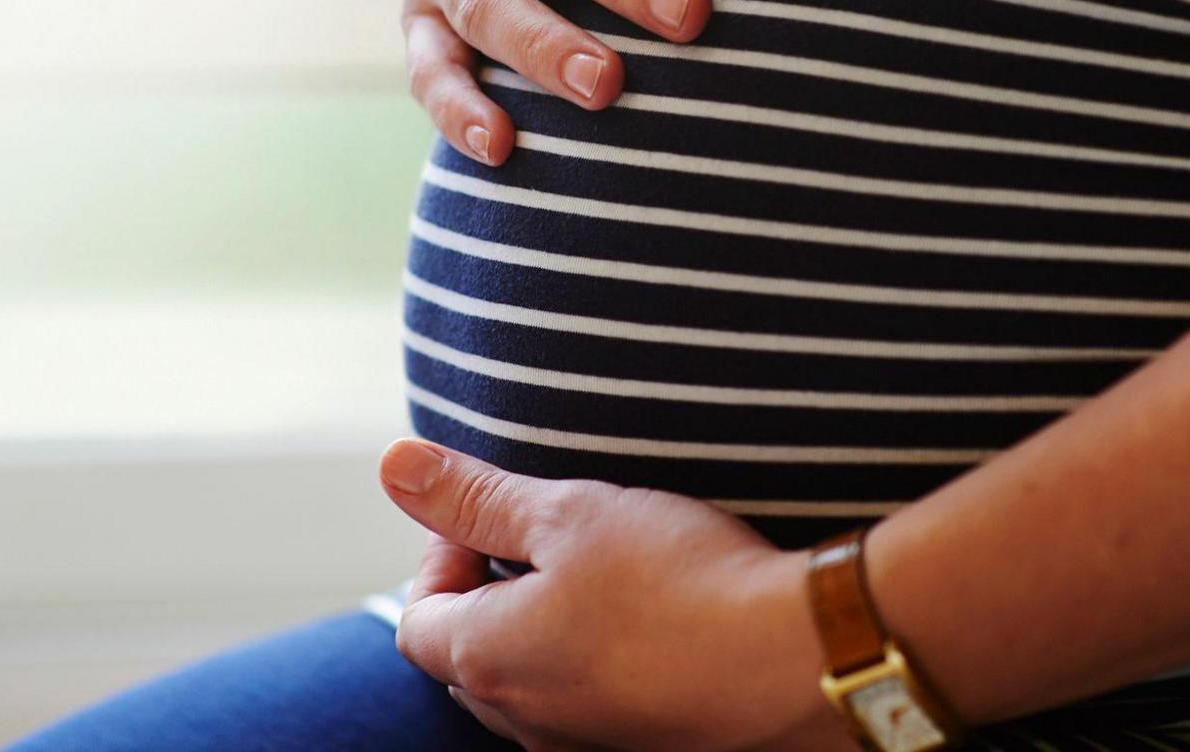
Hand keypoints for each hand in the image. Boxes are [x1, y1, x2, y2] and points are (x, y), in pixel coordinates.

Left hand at [378, 439, 856, 751]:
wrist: (796, 658)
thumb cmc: (680, 579)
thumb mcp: (570, 511)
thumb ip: (476, 495)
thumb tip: (393, 465)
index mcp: (486, 659)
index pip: (417, 617)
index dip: (443, 554)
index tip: (498, 515)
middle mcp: (524, 721)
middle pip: (468, 660)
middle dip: (490, 596)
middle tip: (549, 542)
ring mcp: (583, 745)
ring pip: (531, 689)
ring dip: (546, 632)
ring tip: (607, 578)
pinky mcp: (642, 749)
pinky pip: (589, 708)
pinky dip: (598, 665)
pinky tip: (654, 624)